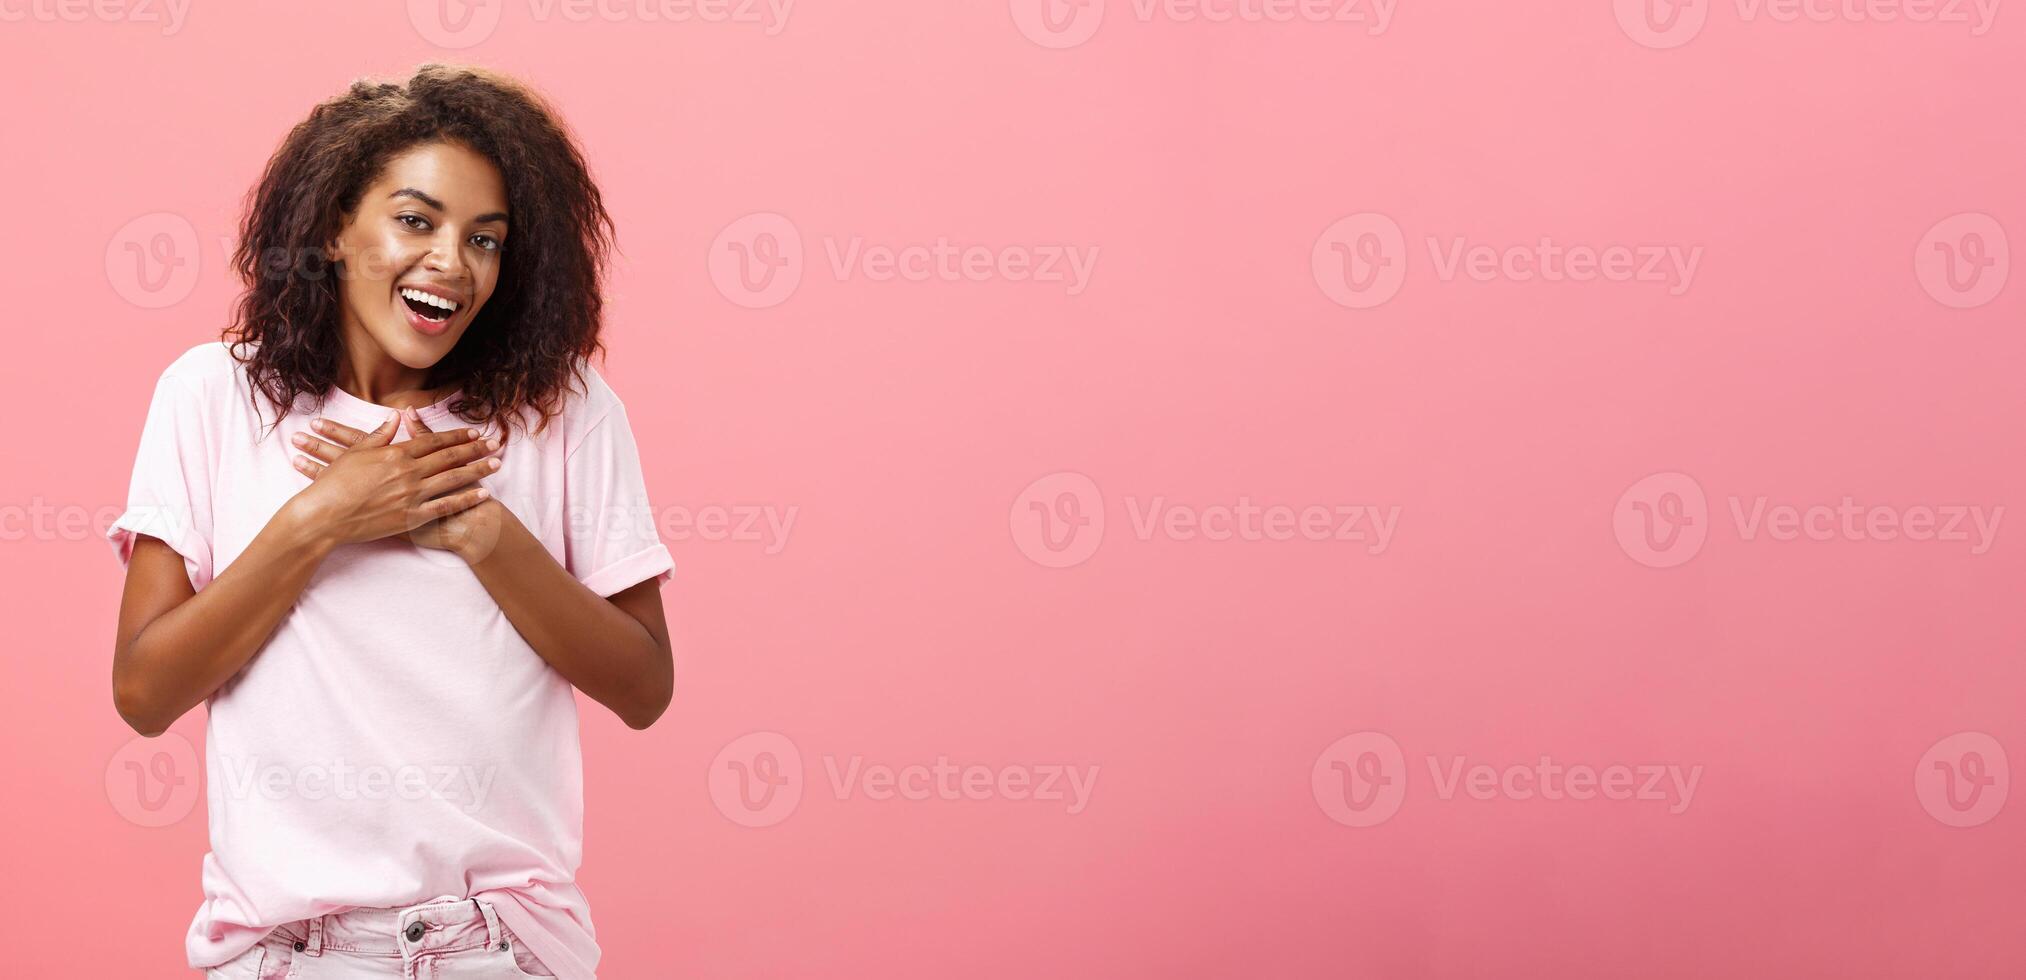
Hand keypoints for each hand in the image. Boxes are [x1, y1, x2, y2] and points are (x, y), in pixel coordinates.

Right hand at [288, 407, 500, 552]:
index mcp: (396, 454)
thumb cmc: (334, 483)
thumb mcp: (355, 453)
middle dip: (475, 449)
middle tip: (496, 443)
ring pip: (453, 479)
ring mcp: (412, 495)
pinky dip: (466, 500)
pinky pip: (445, 507)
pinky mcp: (411, 518)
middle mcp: (409, 472)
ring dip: (477, 470)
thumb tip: (394, 418)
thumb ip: (379, 435)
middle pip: (449, 457)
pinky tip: (482, 494)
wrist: (324, 516)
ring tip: (497, 464)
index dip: (456, 436)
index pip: (433, 441)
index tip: (474, 432)